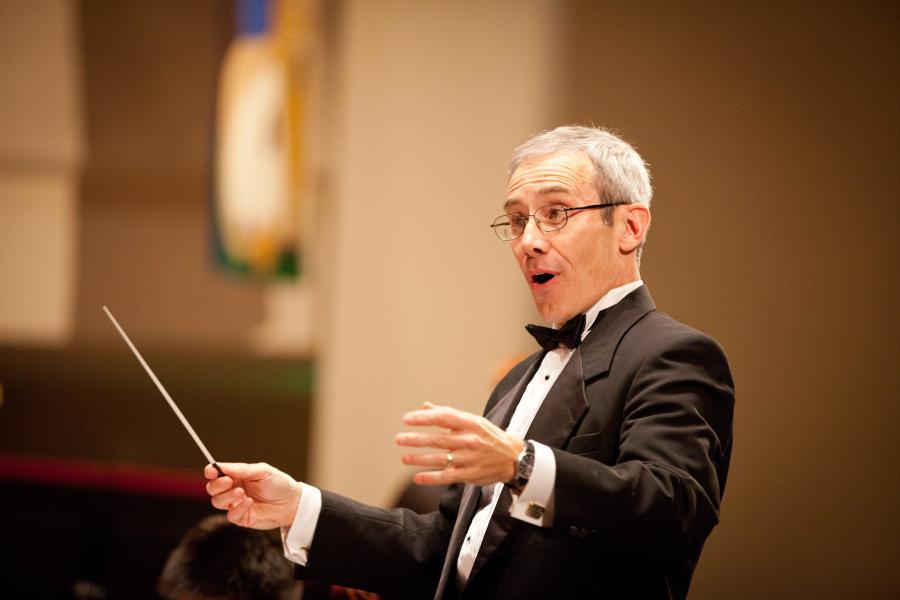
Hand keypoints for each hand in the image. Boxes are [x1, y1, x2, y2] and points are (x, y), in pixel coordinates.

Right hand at [204, 462, 301, 529]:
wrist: (292, 503)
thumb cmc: (279, 484)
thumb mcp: (263, 471)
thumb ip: (242, 470)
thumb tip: (222, 467)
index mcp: (237, 476)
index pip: (216, 474)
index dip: (211, 472)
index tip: (212, 471)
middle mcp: (233, 489)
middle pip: (212, 488)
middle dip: (217, 485)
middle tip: (229, 482)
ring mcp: (236, 504)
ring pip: (217, 502)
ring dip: (227, 497)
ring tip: (242, 492)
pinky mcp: (241, 518)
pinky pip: (231, 515)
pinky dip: (238, 508)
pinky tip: (249, 503)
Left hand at [396, 402, 523, 485]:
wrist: (513, 458)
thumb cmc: (490, 437)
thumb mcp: (473, 421)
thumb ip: (448, 415)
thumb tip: (425, 406)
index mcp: (471, 423)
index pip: (444, 417)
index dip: (424, 418)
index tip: (408, 419)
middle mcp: (470, 440)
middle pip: (439, 439)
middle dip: (417, 439)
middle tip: (400, 439)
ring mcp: (469, 459)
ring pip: (440, 459)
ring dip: (420, 459)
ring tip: (404, 457)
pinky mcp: (470, 474)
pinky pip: (447, 477)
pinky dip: (432, 478)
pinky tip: (418, 477)